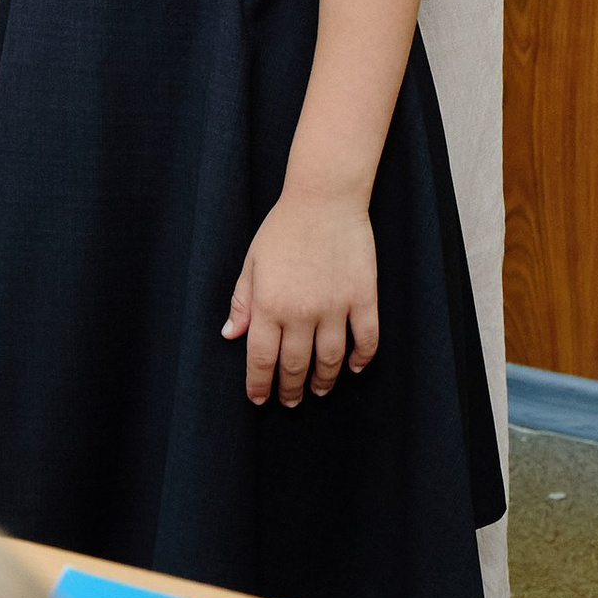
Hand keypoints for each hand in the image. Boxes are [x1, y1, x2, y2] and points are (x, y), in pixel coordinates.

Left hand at [221, 188, 378, 405]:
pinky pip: (366, 339)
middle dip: (290, 390)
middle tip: (290, 401)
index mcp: (269, 304)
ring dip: (324, 381)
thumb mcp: (253, 262)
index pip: (261, 360)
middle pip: (295, 366)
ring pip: (330, 360)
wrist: (324, 196)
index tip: (259, 399)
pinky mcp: (363, 296)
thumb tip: (231, 335)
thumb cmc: (284, 226)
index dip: (259, 385)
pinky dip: (362, 358)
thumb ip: (242, 301)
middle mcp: (301, 311)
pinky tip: (354, 366)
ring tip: (319, 390)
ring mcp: (335, 305)